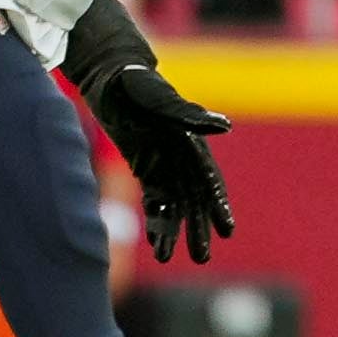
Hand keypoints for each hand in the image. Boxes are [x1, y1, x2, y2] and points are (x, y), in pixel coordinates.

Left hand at [86, 62, 236, 264]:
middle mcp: (182, 158)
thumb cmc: (137, 85)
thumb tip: (224, 126)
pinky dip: (155, 220)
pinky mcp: (146, 168)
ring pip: (174, 206)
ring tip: (169, 258)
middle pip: (194, 200)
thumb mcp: (159, 99)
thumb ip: (188, 114)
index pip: (209, 180)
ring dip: (174, 231)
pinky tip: (154, 243)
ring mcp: (165, 165)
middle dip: (198, 229)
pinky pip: (154, 200)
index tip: (226, 230)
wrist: (111, 78)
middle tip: (202, 258)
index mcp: (191, 143)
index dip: (218, 205)